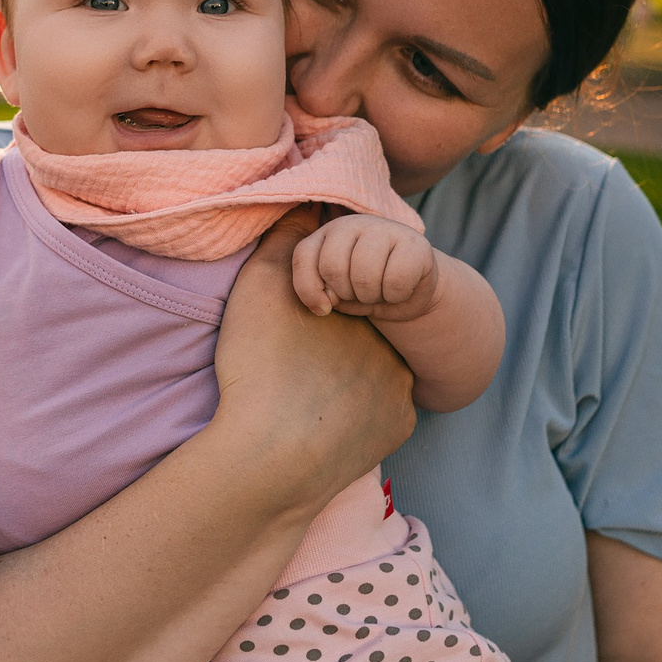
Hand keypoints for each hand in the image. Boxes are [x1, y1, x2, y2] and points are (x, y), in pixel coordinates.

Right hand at [214, 207, 416, 510]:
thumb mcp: (260, 287)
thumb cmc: (262, 366)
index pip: (350, 296)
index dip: (321, 309)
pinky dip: (357, 417)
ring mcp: (401, 391)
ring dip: (351, 381)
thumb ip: (287, 238)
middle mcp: (394, 342)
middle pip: (366, 335)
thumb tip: (307, 203)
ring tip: (308, 393)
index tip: (297, 325)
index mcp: (364, 307)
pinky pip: (380, 416)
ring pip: (377, 375)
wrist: (269, 458)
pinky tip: (323, 422)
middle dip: (341, 343)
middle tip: (300, 361)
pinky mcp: (397, 431)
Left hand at [291, 213, 442, 322]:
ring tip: (380, 291)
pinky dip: (396, 296)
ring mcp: (386, 228)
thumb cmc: (366, 290)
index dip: (310, 290)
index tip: (326, 305)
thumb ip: (318, 290)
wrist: (410, 293)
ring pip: (364, 275)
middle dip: (347, 293)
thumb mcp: (335, 292)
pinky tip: (401, 289)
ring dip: (372, 296)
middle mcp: (355, 223)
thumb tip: (326, 302)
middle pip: (333, 267)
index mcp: (330, 232)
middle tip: (361, 292)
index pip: (305, 256)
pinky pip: (395, 281)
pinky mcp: (415, 243)